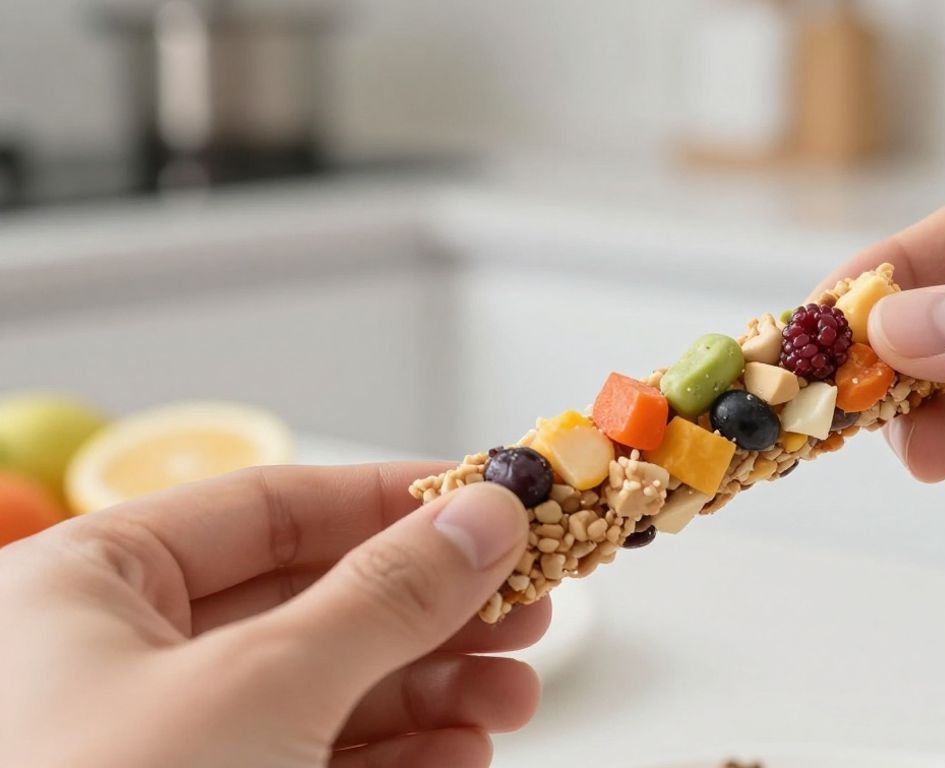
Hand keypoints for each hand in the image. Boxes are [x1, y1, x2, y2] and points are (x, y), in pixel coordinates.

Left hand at [0, 464, 546, 767]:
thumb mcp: (262, 687)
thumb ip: (386, 594)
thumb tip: (485, 513)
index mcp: (87, 589)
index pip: (268, 507)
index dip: (392, 499)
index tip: (491, 499)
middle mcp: (119, 663)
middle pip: (312, 598)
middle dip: (431, 608)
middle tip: (527, 601)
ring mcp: (165, 749)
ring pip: (325, 689)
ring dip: (434, 690)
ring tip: (514, 693)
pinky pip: (318, 763)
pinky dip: (400, 759)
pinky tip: (464, 753)